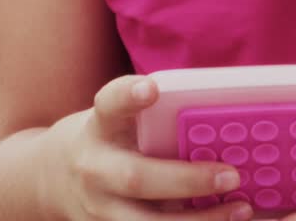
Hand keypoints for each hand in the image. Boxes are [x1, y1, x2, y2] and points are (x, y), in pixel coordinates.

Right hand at [43, 74, 254, 219]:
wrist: (56, 175)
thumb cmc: (108, 137)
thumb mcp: (119, 117)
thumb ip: (153, 115)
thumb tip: (219, 115)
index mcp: (100, 125)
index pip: (109, 104)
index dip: (128, 95)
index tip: (151, 88)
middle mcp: (95, 168)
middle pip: (136, 178)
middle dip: (186, 180)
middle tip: (230, 175)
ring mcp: (98, 208)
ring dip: (198, 220)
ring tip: (239, 209)